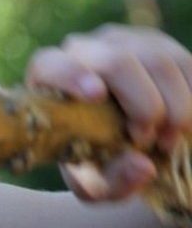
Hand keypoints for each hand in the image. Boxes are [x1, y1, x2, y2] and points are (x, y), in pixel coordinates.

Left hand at [26, 24, 191, 200]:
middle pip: (117, 62)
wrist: (123, 144)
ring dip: (175, 106)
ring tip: (170, 140)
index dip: (70, 75)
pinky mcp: (162, 45)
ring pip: (159, 61)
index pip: (51, 64)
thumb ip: (113, 182)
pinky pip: (187, 63)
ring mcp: (126, 42)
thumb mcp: (97, 185)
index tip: (95, 95)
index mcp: (50, 79)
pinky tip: (186, 125)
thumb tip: (143, 166)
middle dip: (143, 105)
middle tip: (149, 141)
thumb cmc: (96, 161)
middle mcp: (86, 51)